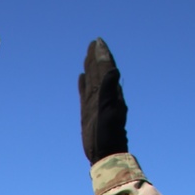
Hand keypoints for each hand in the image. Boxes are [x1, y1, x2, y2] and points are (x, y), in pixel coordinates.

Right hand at [78, 39, 127, 163]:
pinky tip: (81, 77)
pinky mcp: (88, 112)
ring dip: (90, 67)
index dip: (102, 55)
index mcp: (110, 92)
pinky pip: (84, 93)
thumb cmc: (109, 134)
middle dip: (96, 57)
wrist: (105, 152)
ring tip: (87, 55)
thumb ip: (110, 90)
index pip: (106, 68)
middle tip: (94, 43)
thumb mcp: (110, 110)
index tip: (98, 42)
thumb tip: (113, 69)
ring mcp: (95, 103)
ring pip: (92, 80)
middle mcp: (103, 95)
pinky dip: (83, 84)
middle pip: (99, 71)